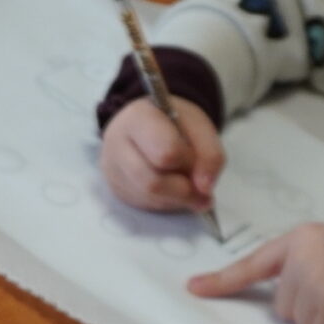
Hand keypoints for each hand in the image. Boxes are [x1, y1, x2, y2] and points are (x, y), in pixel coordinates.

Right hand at [100, 97, 223, 213]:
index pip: (166, 153)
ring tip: (189, 186)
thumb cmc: (174, 123)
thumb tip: (204, 189)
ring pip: (149, 198)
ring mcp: (113, 169)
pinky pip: (145, 205)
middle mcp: (116, 144)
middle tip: (199, 185)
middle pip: (152, 183)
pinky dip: (167, 202)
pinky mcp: (117, 189)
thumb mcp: (199, 126)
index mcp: (138, 118)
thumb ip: (210, 154)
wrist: (148, 125)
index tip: (198, 160)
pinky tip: (173, 189)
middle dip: (184, 190)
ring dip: (177, 199)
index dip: (189, 163)